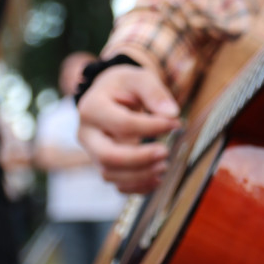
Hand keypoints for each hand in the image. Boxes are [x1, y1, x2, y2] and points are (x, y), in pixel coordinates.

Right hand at [77, 65, 180, 193]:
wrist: (111, 94)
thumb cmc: (126, 85)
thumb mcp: (140, 78)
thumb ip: (155, 92)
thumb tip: (171, 114)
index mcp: (91, 108)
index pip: (123, 124)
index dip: (152, 127)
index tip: (176, 123)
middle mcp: (86, 134)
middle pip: (108, 156)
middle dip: (140, 158)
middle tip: (165, 152)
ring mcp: (92, 152)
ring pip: (110, 174)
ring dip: (140, 175)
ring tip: (164, 165)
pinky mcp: (103, 164)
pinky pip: (116, 184)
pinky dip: (137, 186)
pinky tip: (157, 178)